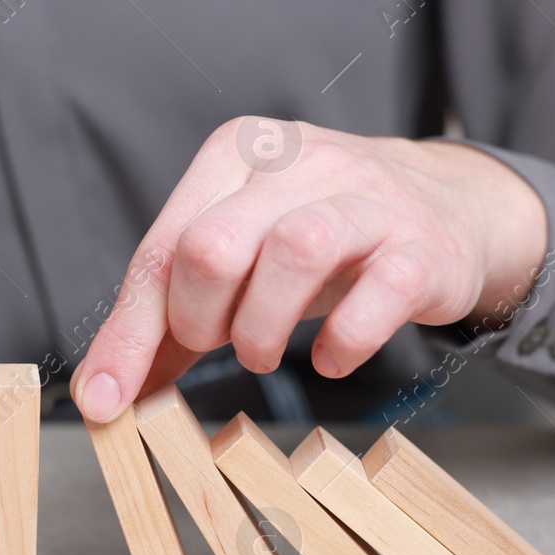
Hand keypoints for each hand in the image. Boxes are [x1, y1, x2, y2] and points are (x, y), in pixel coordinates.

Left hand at [70, 117, 548, 421]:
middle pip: (214, 244)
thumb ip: (166, 318)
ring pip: (293, 251)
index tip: (106, 400)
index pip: (163, 246)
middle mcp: (300, 160)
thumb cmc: (324, 239)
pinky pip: (379, 296)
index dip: (130, 333)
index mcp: (237, 153)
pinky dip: (342, 343)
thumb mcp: (239, 260)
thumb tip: (102, 393)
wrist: (452, 210)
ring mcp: (369, 198)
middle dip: (200, 320)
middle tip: (220, 345)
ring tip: (264, 351)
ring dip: (262, 330)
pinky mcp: (424, 246)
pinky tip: (329, 357)